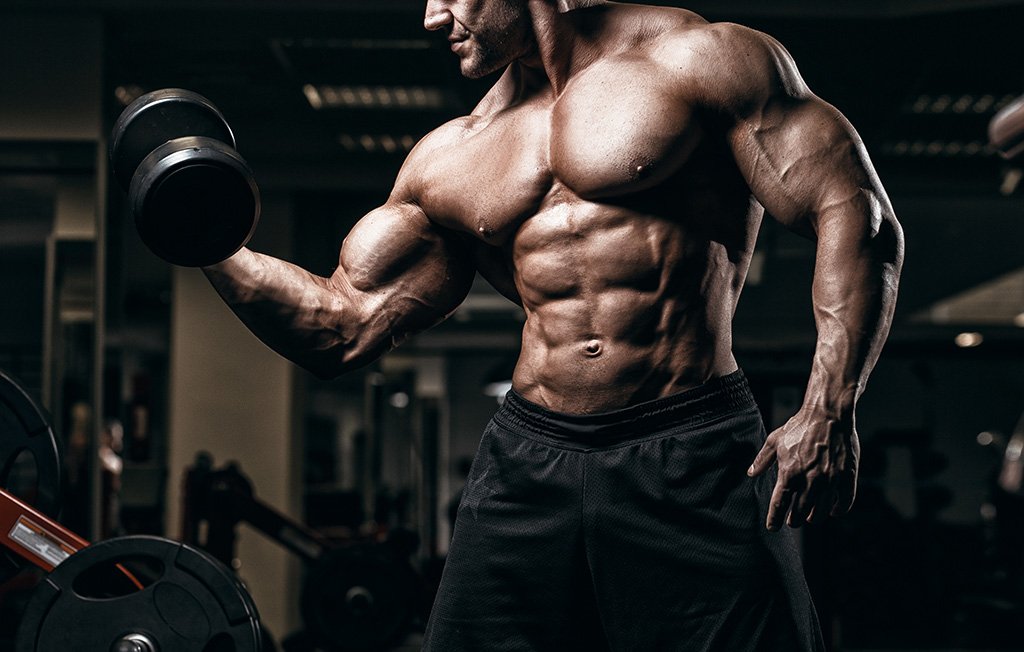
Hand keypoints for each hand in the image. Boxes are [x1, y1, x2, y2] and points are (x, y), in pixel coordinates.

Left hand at [747, 407, 858, 530]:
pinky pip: (844, 502)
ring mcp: (830, 480)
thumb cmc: (799, 426)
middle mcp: (810, 480)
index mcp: (789, 473)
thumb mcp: (775, 441)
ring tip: (811, 518)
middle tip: (793, 521)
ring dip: (814, 517)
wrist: (828, 414)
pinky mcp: (847, 476)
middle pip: (800, 513)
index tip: (772, 527)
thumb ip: (762, 460)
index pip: (779, 505)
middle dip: (795, 520)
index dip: (775, 519)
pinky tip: (832, 511)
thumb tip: (751, 474)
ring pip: (821, 511)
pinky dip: (837, 510)